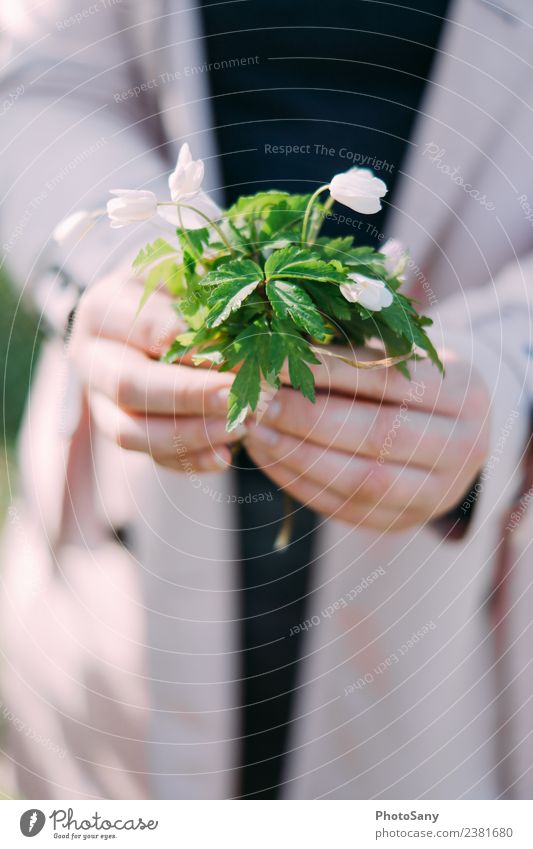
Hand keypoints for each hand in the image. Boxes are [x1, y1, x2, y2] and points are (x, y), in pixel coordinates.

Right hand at [70, 268, 242, 471]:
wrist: (148, 314)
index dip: (201, 346)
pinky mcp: (121, 431)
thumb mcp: (188, 273)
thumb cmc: (177, 288)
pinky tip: (225, 456)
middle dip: (191, 396)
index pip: (151, 331)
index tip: (250, 355)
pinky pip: (149, 457)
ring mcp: (100, 400)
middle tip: (243, 398)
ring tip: (241, 428)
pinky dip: (188, 462)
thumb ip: (209, 288)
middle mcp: (91, 357)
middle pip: (130, 385)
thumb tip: (253, 305)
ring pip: (130, 432)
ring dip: (189, 434)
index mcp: (104, 308)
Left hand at [244, 348, 490, 529]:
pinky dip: (298, 482)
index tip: (274, 361)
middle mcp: (463, 449)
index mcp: (465, 395)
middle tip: (258, 401)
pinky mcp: (402, 522)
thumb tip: (274, 350)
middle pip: (377, 434)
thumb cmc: (414, 383)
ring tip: (254, 431)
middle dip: (308, 418)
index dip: (327, 372)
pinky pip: (344, 507)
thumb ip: (350, 357)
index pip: (388, 380)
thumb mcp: (400, 359)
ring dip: (297, 455)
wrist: (454, 436)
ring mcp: (436, 495)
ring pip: (360, 480)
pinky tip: (267, 458)